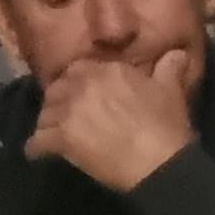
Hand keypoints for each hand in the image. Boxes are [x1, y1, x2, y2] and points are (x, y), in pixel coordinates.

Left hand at [26, 48, 197, 191]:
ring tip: (53, 132)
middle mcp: (81, 86)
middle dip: (60, 100)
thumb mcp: (172, 89)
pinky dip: (37, 148)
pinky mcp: (61, 139)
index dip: (78, 82)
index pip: (78, 69)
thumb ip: (170, 67)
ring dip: (48, 122)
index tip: (83, 93)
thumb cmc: (165, 124)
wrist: (159, 162)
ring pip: (45, 114)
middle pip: (57, 89)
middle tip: (67, 114)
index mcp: (104, 70)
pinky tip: (39, 153)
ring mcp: (68, 112)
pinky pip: (38, 141)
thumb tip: (176, 53)